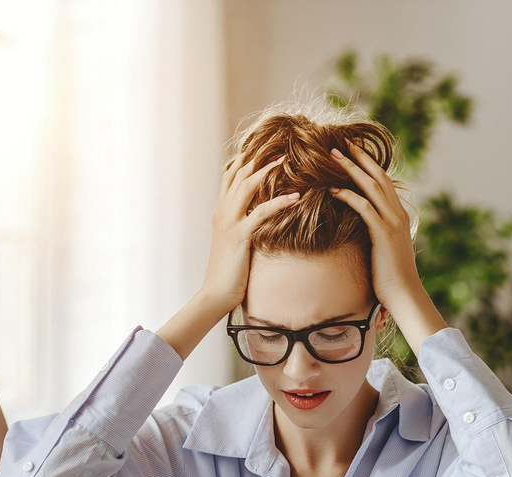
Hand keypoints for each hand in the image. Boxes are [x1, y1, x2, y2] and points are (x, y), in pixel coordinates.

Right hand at [197, 151, 298, 315]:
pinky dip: (279, 203)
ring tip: (286, 160)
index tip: (262, 148)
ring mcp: (229, 222)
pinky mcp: (239, 236)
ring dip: (268, 171)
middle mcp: (222, 212)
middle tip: (280, 148)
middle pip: (238, 174)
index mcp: (220, 212)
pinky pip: (261, 213)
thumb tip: (259, 217)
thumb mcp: (233, 242)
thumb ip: (242, 225)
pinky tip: (295, 198)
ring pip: (247, 186)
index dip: (245, 160)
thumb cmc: (227, 272)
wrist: (215, 293)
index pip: (229, 176)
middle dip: (258, 159)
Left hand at [327, 141, 429, 314]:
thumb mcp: (385, 248)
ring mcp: (393, 222)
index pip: (384, 182)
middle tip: (341, 144)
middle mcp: (399, 213)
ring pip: (371, 187)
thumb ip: (377, 231)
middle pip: (378, 177)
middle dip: (359, 158)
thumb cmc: (392, 276)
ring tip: (333, 157)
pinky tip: (332, 190)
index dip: (369, 165)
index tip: (353, 152)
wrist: (405, 294)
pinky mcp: (383, 233)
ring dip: (351, 170)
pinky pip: (364, 208)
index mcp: (400, 215)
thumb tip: (362, 226)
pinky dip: (348, 195)